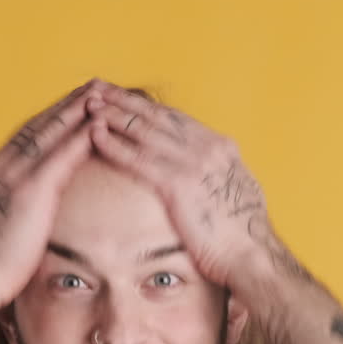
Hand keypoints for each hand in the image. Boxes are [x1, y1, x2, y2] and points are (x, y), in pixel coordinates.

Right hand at [0, 79, 103, 307]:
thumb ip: (11, 207)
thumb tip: (24, 209)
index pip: (26, 136)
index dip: (50, 118)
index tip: (70, 103)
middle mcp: (0, 166)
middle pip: (38, 125)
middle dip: (66, 104)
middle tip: (91, 86)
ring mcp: (13, 175)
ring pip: (50, 133)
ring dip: (76, 111)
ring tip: (100, 94)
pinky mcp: (30, 190)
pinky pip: (60, 156)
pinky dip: (80, 137)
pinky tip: (98, 125)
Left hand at [84, 85, 280, 287]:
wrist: (251, 256)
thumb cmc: (243, 236)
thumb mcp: (236, 194)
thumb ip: (219, 178)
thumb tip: (211, 178)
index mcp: (222, 148)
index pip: (178, 119)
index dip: (149, 108)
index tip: (127, 98)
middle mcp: (208, 147)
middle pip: (158, 116)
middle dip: (126, 101)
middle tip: (100, 87)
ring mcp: (193, 162)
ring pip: (145, 131)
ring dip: (115, 114)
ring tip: (91, 102)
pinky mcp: (178, 184)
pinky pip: (138, 158)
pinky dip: (114, 144)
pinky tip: (94, 134)